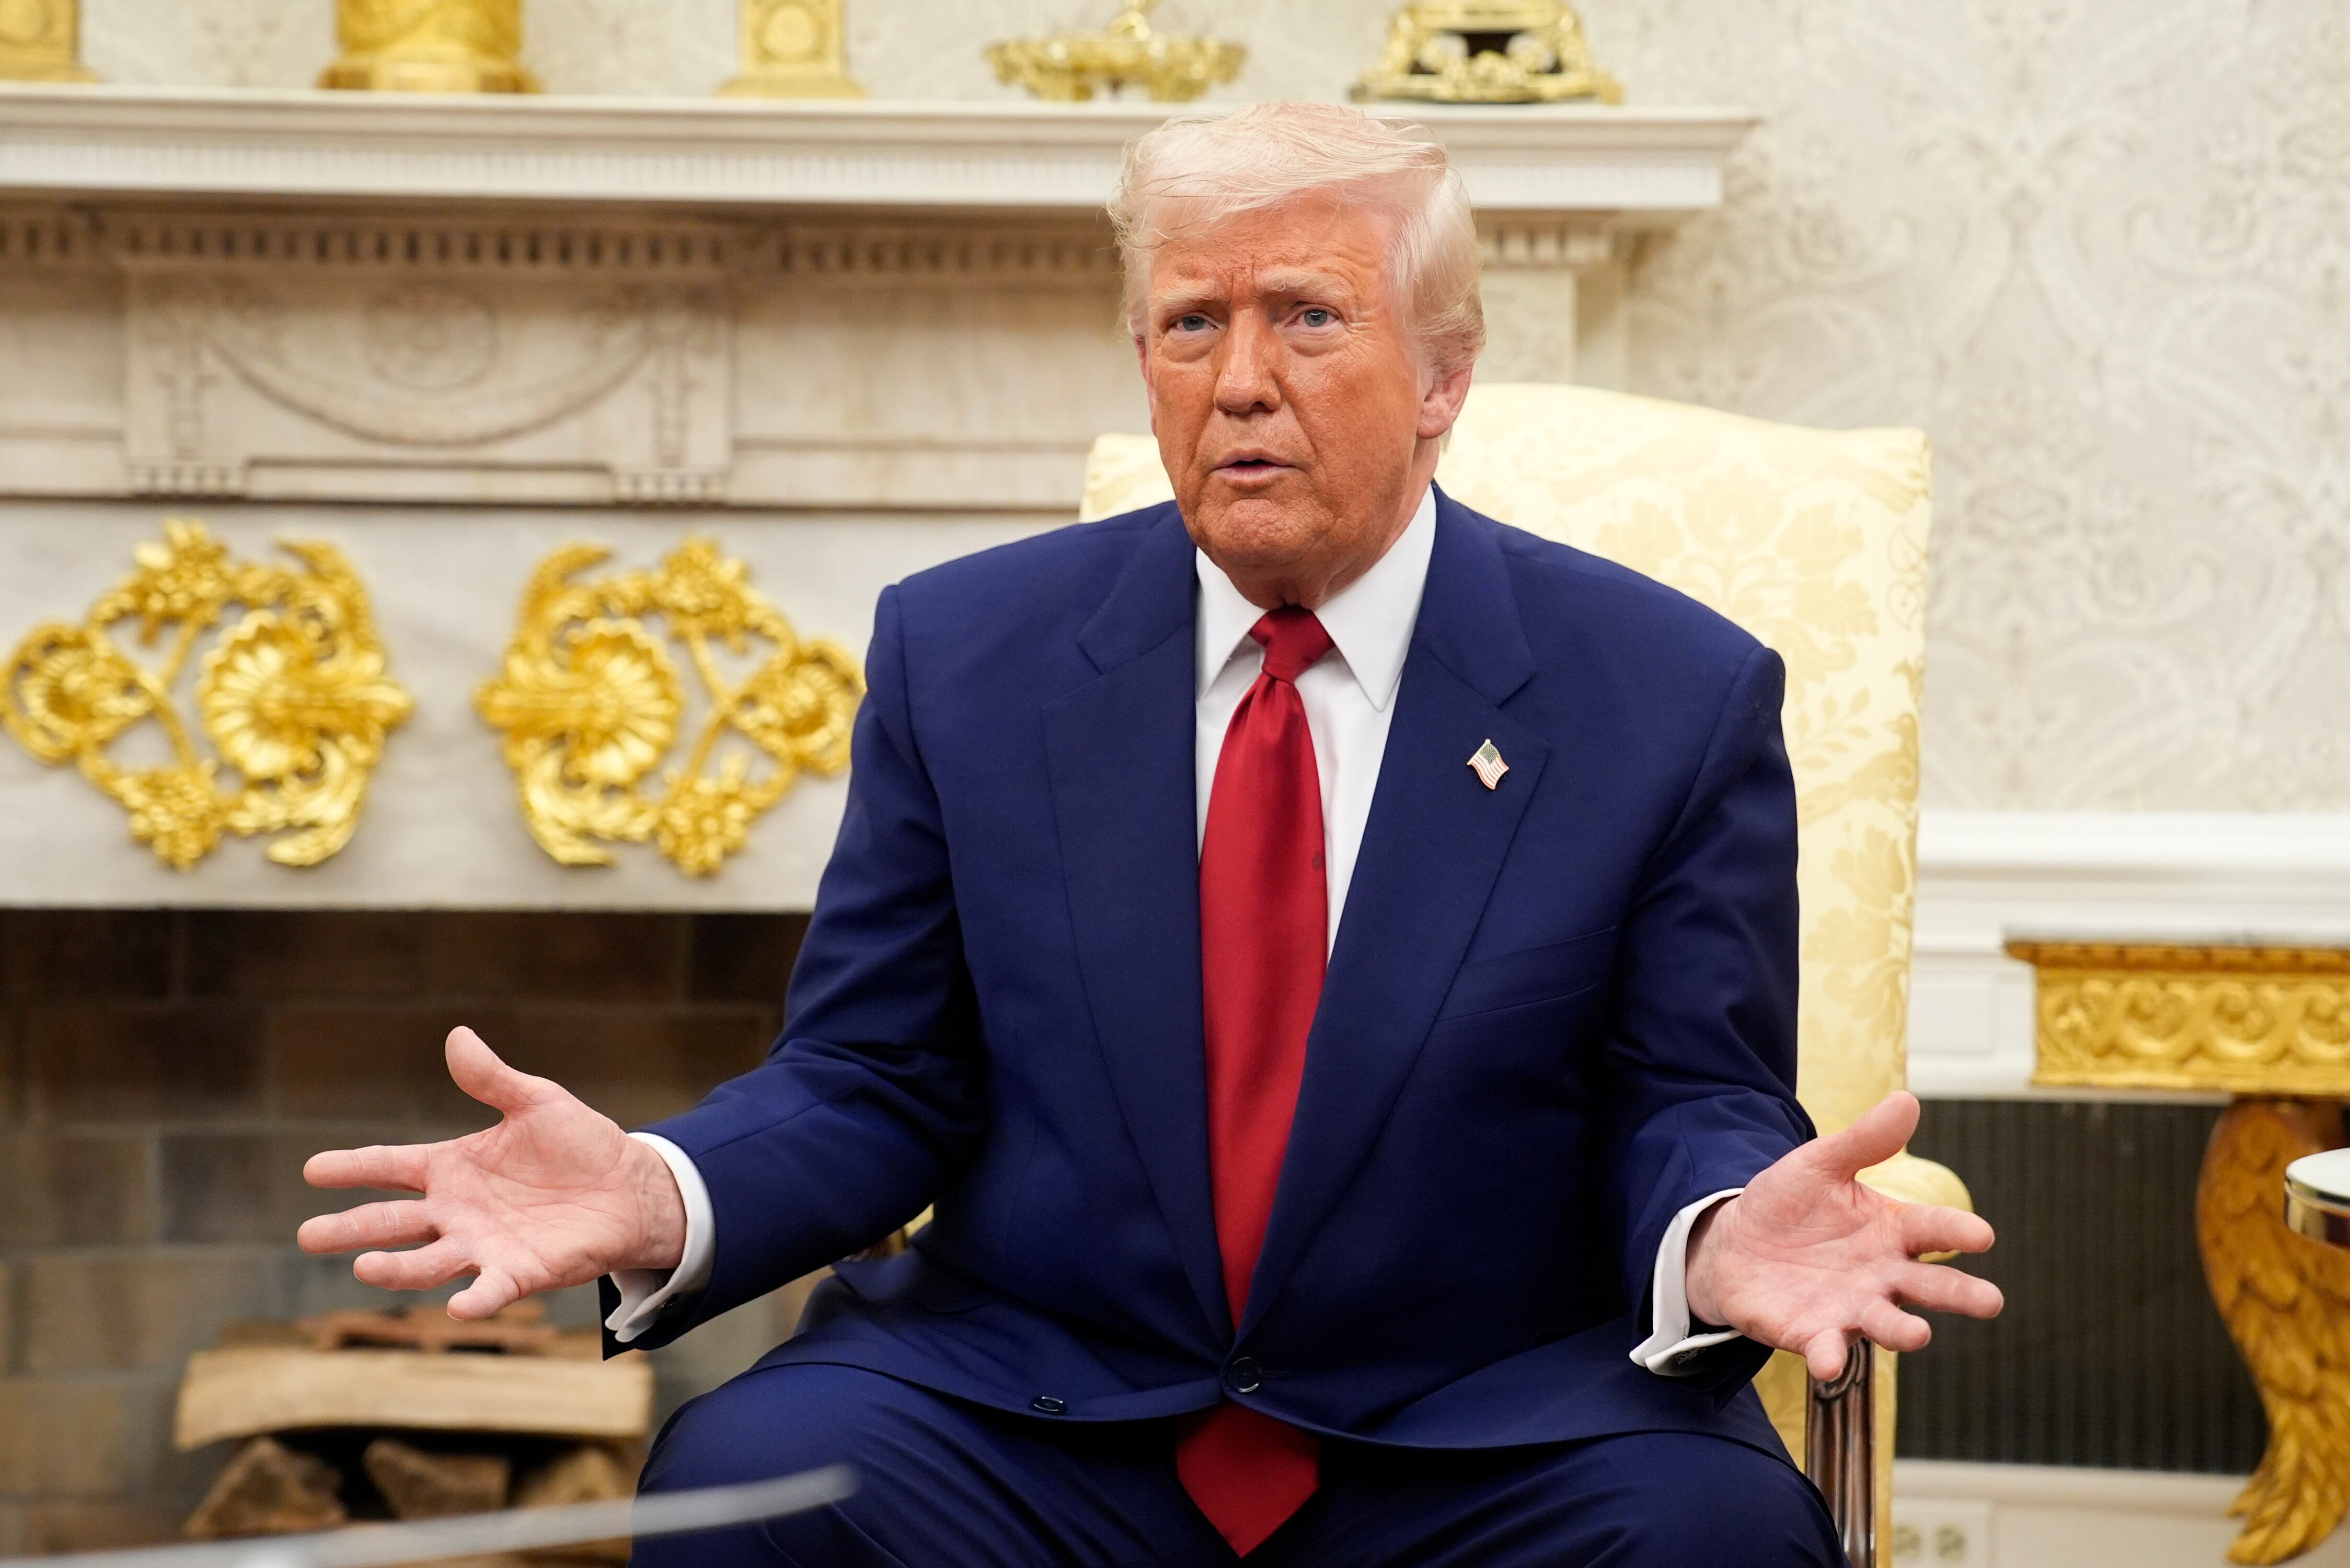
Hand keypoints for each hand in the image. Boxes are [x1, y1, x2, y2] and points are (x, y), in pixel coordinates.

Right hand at [298, 1027, 688, 1319]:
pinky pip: (491, 1289)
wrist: (629, 1186)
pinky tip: (458, 1306)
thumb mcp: (536, 1102)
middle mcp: (455, 1212)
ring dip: (396, 1267)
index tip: (312, 1170)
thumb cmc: (578, 1144)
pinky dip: (475, 1299)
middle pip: (392, 1222)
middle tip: (309, 1235)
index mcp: (451, 1168)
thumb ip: (493, 1079)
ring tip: (364, 1267)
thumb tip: (457, 1036)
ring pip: (428, 1261)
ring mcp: (483, 1246)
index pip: (389, 1166)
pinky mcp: (520, 1272)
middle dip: (351, 1229)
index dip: (353, 1168)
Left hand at [1683, 1090, 2001, 1379]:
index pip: (1932, 1229)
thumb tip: (1907, 1100)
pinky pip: (1827, 1348)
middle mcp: (1882, 1275)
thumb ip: (1863, 1141)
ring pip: (1887, 1323)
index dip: (1957, 1230)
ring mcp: (1851, 1308)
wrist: (1735, 1243)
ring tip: (1918, 1334)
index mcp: (1890, 1230)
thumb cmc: (1789, 1204)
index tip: (1983, 1234)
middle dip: (1959, 1294)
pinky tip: (1829, 1359)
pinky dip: (1830, 1356)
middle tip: (1990, 1302)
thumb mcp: (1820, 1165)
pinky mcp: (1813, 1333)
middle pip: (1928, 1285)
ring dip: (1902, 1330)